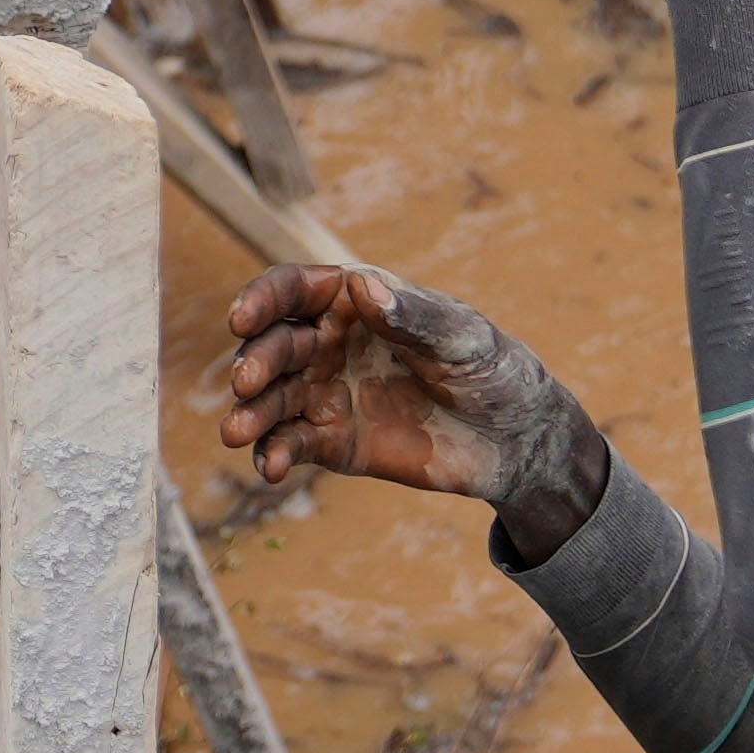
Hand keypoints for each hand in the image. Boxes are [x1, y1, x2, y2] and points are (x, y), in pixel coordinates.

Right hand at [217, 266, 619, 554]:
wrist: (516, 441)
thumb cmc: (492, 369)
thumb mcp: (460, 337)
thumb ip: (411, 315)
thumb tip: (364, 285)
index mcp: (353, 302)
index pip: (293, 291)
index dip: (261, 300)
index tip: (240, 319)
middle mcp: (329, 344)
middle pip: (274, 345)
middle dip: (255, 362)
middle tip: (246, 383)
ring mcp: (327, 393)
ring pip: (272, 399)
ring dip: (251, 413)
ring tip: (237, 432)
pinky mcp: (334, 442)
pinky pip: (293, 444)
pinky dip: (275, 454)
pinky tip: (270, 467)